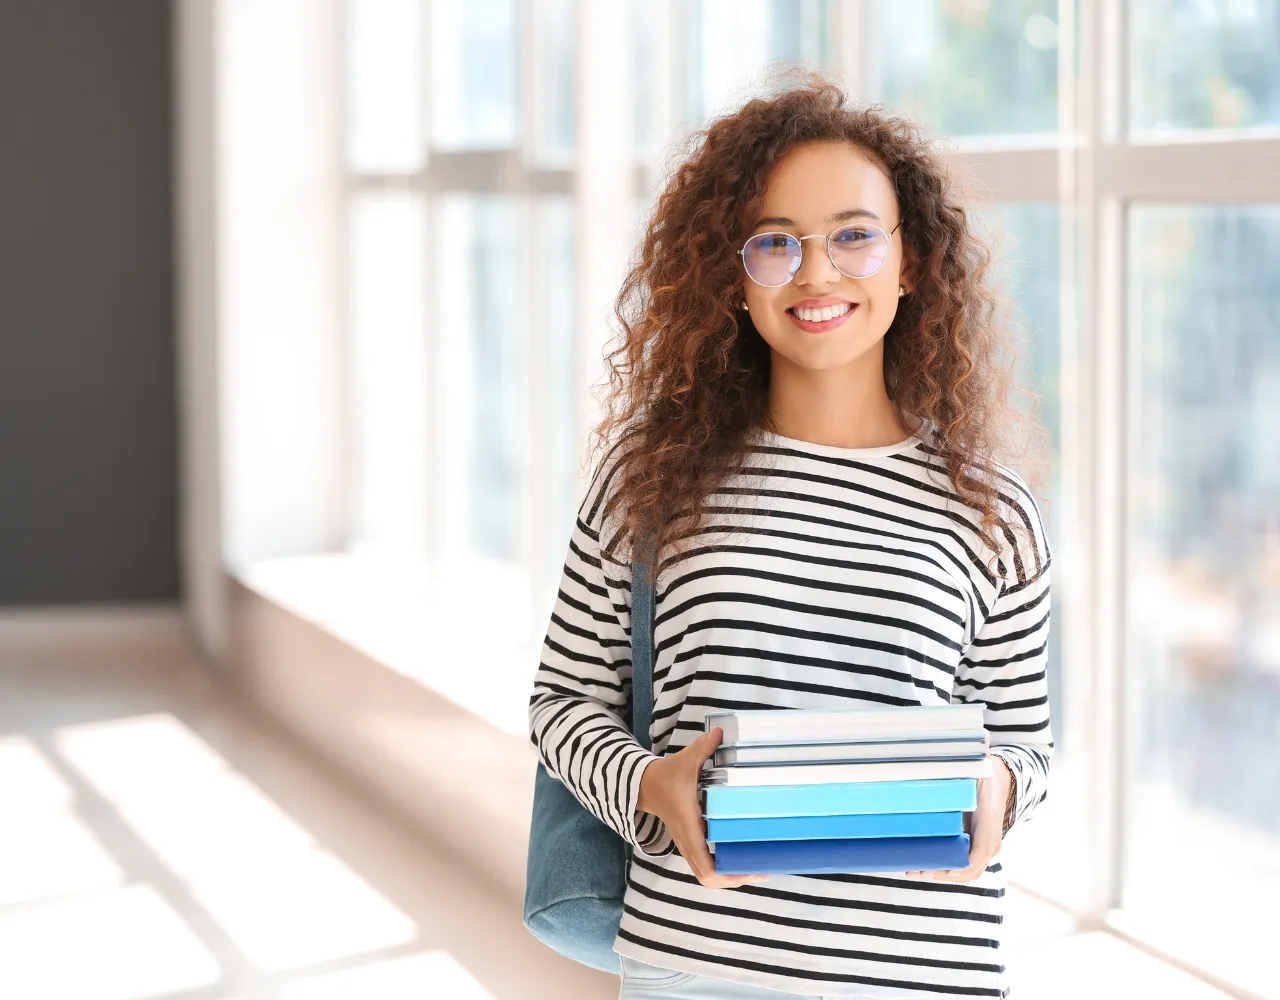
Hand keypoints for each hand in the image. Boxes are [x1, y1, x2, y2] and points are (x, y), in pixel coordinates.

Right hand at [637, 727, 769, 888]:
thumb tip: (721, 731)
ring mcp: (687, 845)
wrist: (645, 785)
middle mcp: (688, 842)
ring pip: (706, 876)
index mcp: (689, 826)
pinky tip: (739, 857)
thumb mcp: (686, 761)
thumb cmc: (667, 776)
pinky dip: (721, 868)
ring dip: (729, 876)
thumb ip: (704, 748)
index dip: (728, 875)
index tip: (751, 869)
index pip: (705, 866)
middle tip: (760, 871)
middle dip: (734, 879)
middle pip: (708, 879)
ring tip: (755, 868)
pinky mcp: (689, 843)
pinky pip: (705, 866)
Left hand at [905, 752, 1011, 882]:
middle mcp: (990, 842)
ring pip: (964, 872)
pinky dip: (944, 870)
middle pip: (969, 870)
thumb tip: (983, 735)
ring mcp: (983, 848)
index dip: (961, 864)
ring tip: (914, 871)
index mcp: (990, 824)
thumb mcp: (982, 764)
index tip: (942, 867)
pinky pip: (961, 866)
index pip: (979, 853)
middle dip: (943, 874)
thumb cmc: (986, 774)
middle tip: (917, 870)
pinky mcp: (974, 848)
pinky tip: (922, 867)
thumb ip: (980, 753)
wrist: (1000, 781)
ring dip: (940, 875)